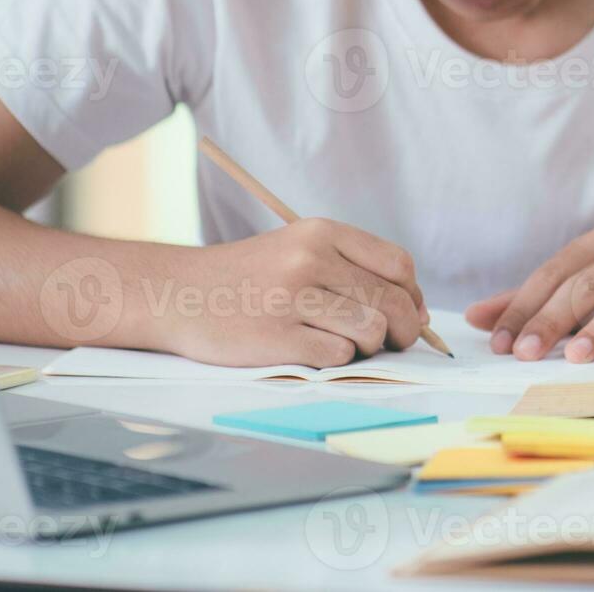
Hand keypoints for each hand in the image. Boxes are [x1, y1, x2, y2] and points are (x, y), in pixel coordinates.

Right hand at [153, 218, 428, 367]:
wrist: (178, 293)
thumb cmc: (250, 276)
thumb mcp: (300, 248)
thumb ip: (354, 269)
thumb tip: (415, 310)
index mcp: (322, 233)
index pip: (399, 265)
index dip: (412, 295)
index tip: (409, 313)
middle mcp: (310, 260)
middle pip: (393, 301)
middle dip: (404, 329)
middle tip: (391, 342)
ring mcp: (292, 299)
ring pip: (371, 330)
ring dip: (370, 347)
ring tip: (348, 344)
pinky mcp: (276, 338)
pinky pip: (338, 357)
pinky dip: (337, 361)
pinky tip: (316, 351)